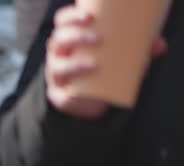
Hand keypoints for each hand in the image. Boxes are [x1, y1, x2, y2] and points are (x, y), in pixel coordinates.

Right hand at [45, 5, 168, 118]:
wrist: (88, 99)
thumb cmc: (102, 67)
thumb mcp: (117, 54)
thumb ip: (138, 49)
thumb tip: (160, 45)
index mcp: (69, 37)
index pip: (63, 21)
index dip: (71, 16)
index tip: (89, 16)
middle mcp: (58, 53)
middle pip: (59, 39)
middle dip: (76, 36)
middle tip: (99, 39)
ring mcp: (56, 74)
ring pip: (57, 66)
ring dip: (74, 64)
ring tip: (95, 65)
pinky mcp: (59, 95)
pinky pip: (60, 94)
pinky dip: (68, 94)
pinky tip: (75, 93)